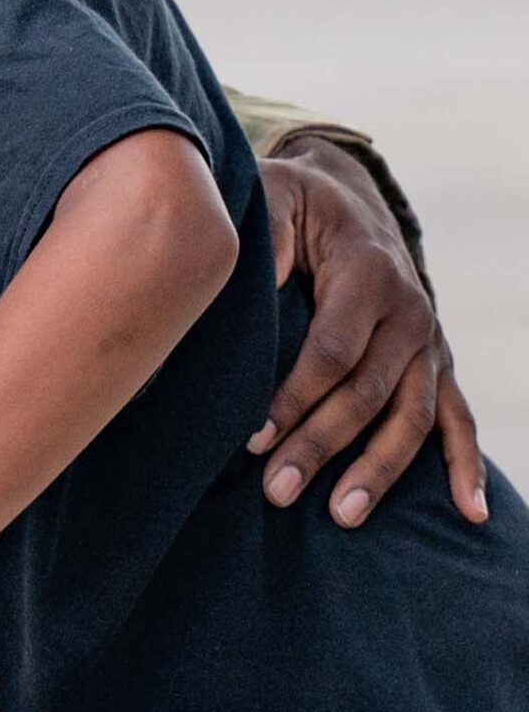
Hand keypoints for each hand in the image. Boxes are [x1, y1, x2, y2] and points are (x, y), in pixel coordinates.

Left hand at [253, 140, 485, 525]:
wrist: (350, 196)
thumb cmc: (296, 204)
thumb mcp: (273, 199)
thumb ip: (261, 236)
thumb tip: (240, 284)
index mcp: (368, 275)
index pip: (332, 351)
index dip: (294, 397)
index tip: (253, 438)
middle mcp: (408, 313)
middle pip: (367, 393)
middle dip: (322, 446)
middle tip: (278, 491)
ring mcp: (427, 342)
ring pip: (410, 416)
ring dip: (377, 469)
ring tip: (343, 515)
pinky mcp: (435, 362)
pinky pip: (457, 418)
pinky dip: (464, 466)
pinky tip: (470, 512)